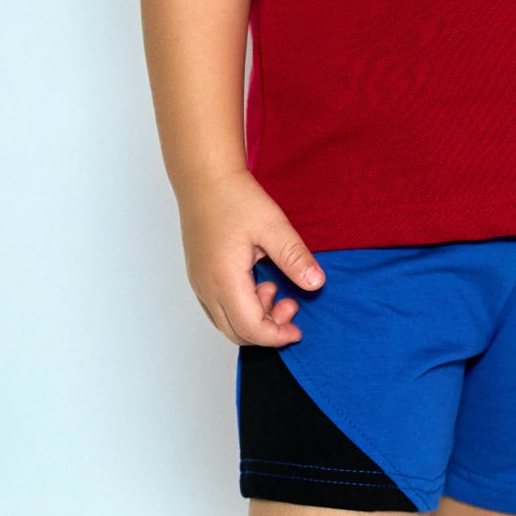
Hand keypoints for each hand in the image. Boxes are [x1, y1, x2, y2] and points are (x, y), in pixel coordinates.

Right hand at [177, 167, 325, 344]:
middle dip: (268, 329)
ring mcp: (199, 283)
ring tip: (274, 286)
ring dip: (254, 318)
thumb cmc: (235, 198)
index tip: (298, 330)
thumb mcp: (273, 226)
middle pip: (236, 333)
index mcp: (224, 280)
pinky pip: (219, 309)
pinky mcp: (199, 276)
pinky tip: (258, 283)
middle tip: (291, 304)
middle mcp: (206, 288)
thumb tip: (316, 284)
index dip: (277, 336)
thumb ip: (294, 258)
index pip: (250, 329)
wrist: (205, 179)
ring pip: (226, 323)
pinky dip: (242, 308)